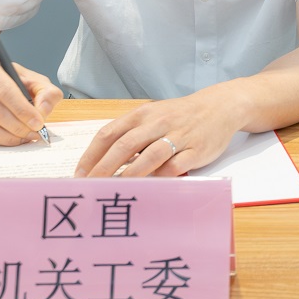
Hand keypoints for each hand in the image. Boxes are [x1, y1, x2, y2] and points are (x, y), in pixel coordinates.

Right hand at [0, 57, 61, 145]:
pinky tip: (15, 139)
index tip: (38, 123)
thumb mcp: (36, 81)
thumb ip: (47, 93)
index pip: (5, 90)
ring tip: (26, 137)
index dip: (22, 109)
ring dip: (8, 136)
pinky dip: (0, 140)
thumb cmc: (18, 83)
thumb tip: (42, 111)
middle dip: (17, 125)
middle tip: (34, 133)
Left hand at [76, 90, 244, 177]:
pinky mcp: (196, 150)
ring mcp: (178, 136)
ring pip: (149, 156)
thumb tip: (103, 163)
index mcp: (142, 114)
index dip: (91, 155)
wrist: (219, 106)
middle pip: (125, 146)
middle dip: (104, 169)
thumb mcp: (153, 116)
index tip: (79, 174)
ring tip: (114, 191)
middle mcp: (158, 123)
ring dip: (129, 175)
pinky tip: (149, 188)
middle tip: (90, 187)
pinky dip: (160, 178)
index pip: (109, 133)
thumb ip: (130, 135)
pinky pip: (175, 166)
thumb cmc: (180, 115)